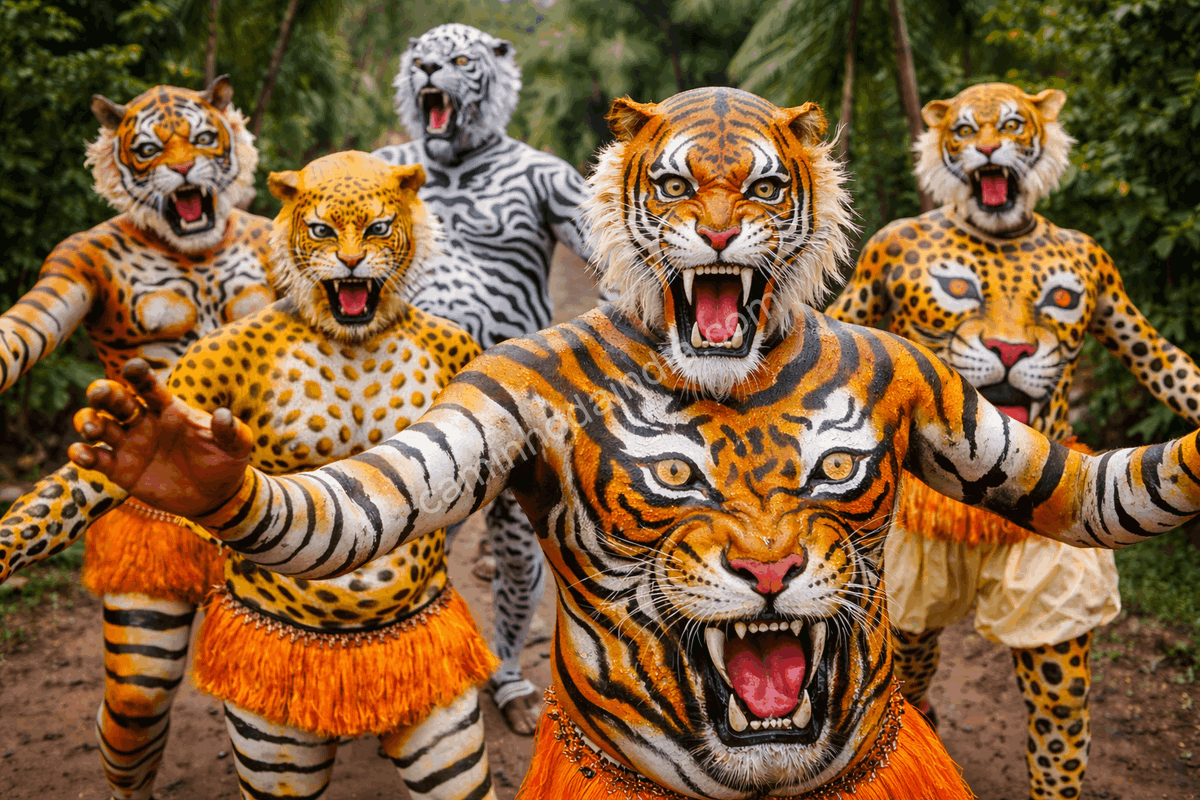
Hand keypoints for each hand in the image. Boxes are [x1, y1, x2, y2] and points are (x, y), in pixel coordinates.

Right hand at [68, 359, 252, 518]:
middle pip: (115, 400)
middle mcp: (144, 422)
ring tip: (95, 430)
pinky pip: (94, 458)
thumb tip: (224, 415)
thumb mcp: (236, 445)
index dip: (139, 375)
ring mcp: (129, 444)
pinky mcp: (120, 469)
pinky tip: (82, 454)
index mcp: (169, 409)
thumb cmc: (226, 461)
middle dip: (103, 393)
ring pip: (98, 424)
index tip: (133, 367)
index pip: (149, 386)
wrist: (217, 495)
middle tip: (99, 395)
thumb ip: (231, 430)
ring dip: (88, 421)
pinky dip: (82, 454)